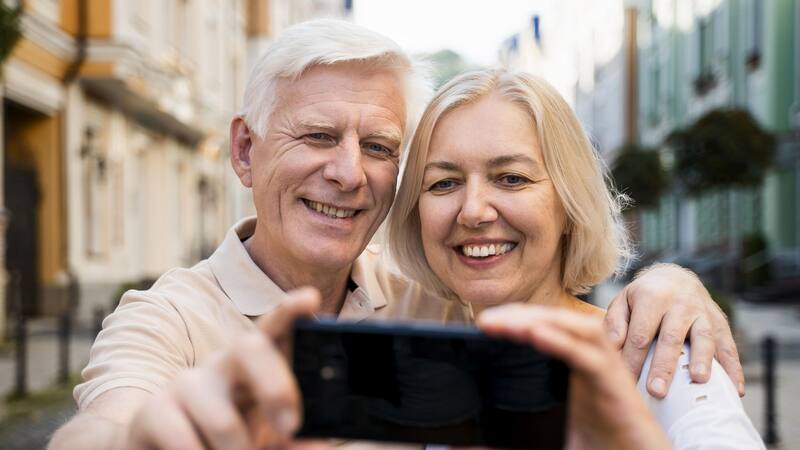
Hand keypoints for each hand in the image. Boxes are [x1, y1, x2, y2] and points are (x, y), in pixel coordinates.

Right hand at [125, 287, 330, 449]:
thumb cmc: (226, 442)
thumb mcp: (263, 439)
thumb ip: (290, 440)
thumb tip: (319, 445)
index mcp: (255, 368)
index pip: (275, 330)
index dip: (290, 311)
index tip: (310, 298)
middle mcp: (222, 366)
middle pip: (251, 348)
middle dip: (275, 387)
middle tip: (290, 427)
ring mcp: (186, 385)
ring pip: (224, 421)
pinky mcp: (154, 411)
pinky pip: (185, 442)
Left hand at [478, 305, 670, 449]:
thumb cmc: (600, 449)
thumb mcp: (546, 440)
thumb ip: (511, 443)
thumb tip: (466, 449)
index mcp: (575, 369)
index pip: (546, 328)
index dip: (517, 320)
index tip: (484, 324)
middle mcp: (592, 363)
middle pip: (559, 322)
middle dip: (523, 315)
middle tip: (487, 320)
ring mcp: (607, 372)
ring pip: (579, 328)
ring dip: (544, 319)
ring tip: (509, 323)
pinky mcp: (618, 388)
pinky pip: (592, 357)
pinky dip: (565, 342)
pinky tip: (538, 336)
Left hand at [604, 263, 743, 397]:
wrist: (676, 276)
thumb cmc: (644, 296)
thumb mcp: (623, 300)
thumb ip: (614, 322)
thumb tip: (612, 347)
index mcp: (652, 297)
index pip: (640, 334)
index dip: (632, 360)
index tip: (626, 383)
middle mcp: (680, 303)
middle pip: (671, 337)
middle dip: (664, 366)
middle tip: (657, 391)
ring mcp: (703, 312)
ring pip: (703, 338)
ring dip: (702, 360)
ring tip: (699, 380)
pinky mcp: (721, 322)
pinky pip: (729, 345)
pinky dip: (733, 368)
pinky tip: (734, 389)